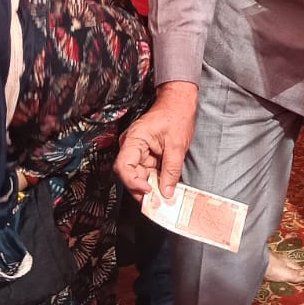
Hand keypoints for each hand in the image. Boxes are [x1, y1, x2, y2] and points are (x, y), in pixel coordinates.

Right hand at [115, 81, 197, 199]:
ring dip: (150, 186)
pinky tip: (164, 187)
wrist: (179, 102)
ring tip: (163, 196)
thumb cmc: (176, 115)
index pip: (123, 166)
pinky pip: (147, 171)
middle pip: (129, 174)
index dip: (133, 182)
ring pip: (139, 175)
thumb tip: (166, 191)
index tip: (148, 191)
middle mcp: (132, 146)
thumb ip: (171, 170)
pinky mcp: (146, 154)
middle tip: (157, 202)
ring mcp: (138, 150)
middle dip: (142, 189)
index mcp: (134, 140)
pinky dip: (155, 180)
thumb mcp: (177, 145)